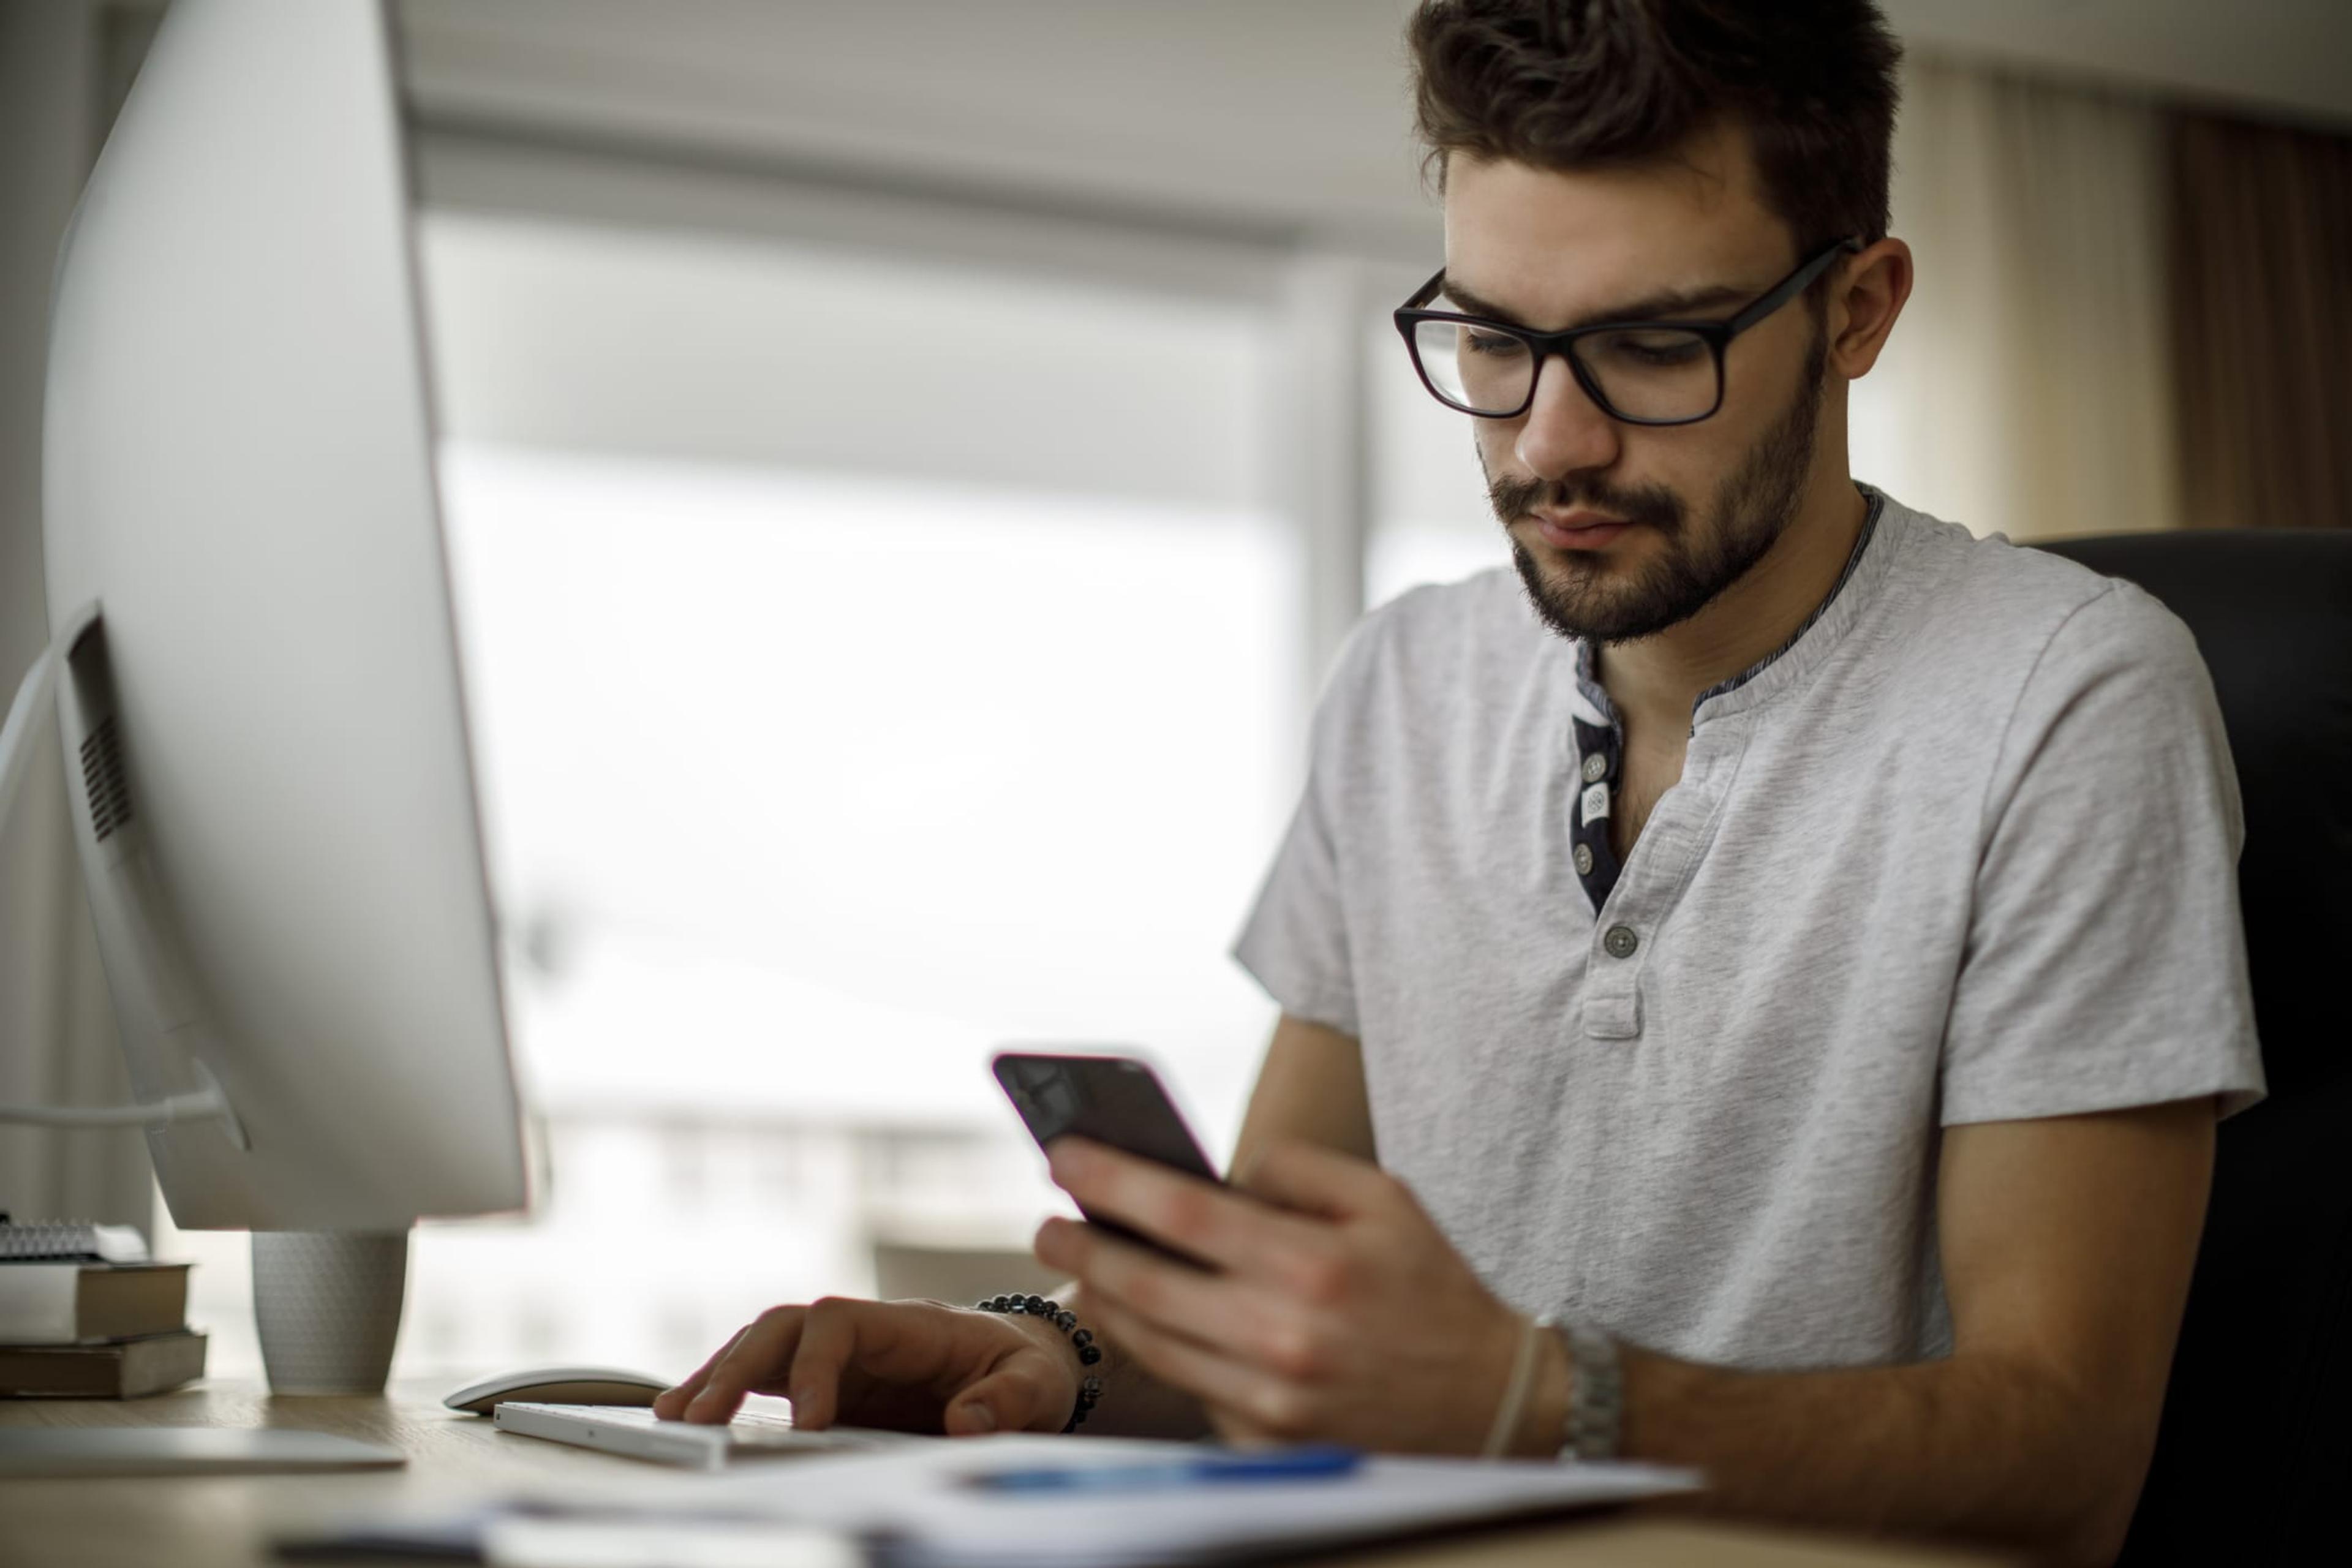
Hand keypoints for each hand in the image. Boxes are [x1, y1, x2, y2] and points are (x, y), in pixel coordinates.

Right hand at [651, 1297, 1079, 1435]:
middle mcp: (865, 1332)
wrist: (1026, 1361)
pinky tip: (691, 1418)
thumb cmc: (1028, 1368)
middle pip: (785, 1326)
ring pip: (765, 1347)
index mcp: (910, 1325)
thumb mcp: (1037, 1385)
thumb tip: (965, 1422)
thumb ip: (1006, 1400)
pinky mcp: (830, 1384)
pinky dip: (728, 1391)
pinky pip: (769, 1378)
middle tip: (704, 1416)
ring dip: (720, 1374)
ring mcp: (843, 1356)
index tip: (809, 1423)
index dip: (814, 1366)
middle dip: (739, 1365)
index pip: (839, 1322)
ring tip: (677, 1417)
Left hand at [1034, 1137, 1532, 1452]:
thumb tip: (1217, 1174)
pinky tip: (1140, 1319)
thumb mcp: (1384, 1198)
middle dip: (1082, 1248)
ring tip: (1080, 1267)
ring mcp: (1271, 1401)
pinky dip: (1159, 1350)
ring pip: (1154, 1343)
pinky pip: (1190, 1388)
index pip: (1181, 1213)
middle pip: (1146, 1285)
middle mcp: (1283, 1336)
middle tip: (1047, 1224)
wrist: (1488, 1401)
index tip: (1063, 1157)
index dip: (1112, 1181)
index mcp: (1312, 1264)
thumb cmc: (1431, 1287)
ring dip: (1104, 1301)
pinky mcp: (1268, 1442)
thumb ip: (1297, 1170)